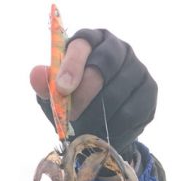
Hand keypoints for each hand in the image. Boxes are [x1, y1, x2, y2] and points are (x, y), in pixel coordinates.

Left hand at [30, 29, 156, 155]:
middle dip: (85, 93)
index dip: (72, 65)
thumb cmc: (75, 103)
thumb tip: (35, 74)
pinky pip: (131, 110)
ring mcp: (137, 67)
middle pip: (104, 64)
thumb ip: (46, 86)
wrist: (101, 127)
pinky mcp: (149, 89)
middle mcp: (117, 48)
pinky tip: (104, 134)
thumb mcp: (56, 97)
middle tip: (72, 116)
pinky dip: (114, 127)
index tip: (63, 89)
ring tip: (85, 130)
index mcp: (91, 42)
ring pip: (118, 90)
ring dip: (98, 114)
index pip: (83, 43)